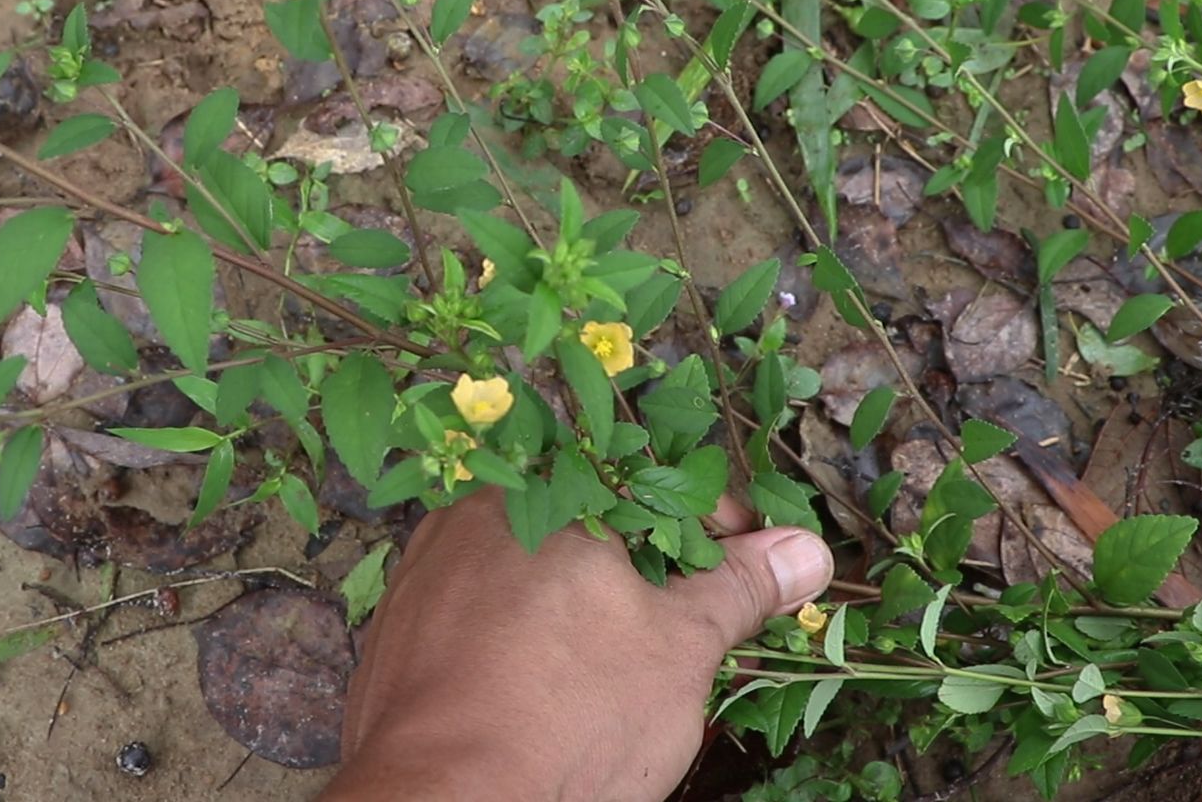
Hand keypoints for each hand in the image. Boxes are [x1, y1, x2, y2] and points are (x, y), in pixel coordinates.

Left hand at [319, 487, 833, 801]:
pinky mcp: (398, 634)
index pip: (655, 482)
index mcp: (549, 490)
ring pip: (530, 574)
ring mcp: (426, 573)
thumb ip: (740, 586)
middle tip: (688, 629)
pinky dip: (520, 644)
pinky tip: (547, 693)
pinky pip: (477, 618)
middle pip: (588, 527)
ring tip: (617, 674)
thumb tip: (803, 549)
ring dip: (582, 610)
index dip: (716, 527)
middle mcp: (475, 514)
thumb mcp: (682, 646)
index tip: (750, 568)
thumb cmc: (566, 719)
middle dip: (647, 573)